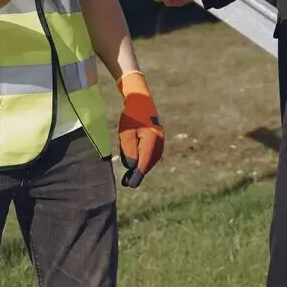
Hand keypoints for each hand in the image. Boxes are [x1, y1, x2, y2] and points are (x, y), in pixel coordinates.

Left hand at [117, 71, 164, 187]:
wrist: (141, 101)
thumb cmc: (131, 117)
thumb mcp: (126, 134)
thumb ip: (129, 151)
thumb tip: (132, 167)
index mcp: (152, 139)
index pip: (144, 161)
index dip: (137, 174)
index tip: (131, 185)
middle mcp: (159, 141)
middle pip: (149, 162)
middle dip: (139, 173)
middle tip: (128, 183)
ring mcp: (161, 139)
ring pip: (152, 158)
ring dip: (142, 167)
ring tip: (131, 176)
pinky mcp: (159, 138)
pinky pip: (153, 153)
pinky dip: (146, 160)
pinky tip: (138, 164)